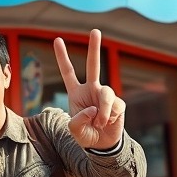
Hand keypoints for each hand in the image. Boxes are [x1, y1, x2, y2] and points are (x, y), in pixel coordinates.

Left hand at [53, 29, 124, 149]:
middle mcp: (91, 90)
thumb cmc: (86, 135)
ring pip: (106, 93)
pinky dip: (109, 117)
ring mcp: (105, 96)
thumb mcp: (74, 131)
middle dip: (94, 48)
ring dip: (103, 110)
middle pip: (94, 65)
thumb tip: (93, 108)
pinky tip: (108, 123)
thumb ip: (78, 120)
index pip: (68, 72)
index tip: (57, 40)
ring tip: (100, 123)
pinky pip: (115, 106)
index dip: (62, 57)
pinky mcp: (118, 104)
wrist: (102, 146)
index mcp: (76, 93)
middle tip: (95, 31)